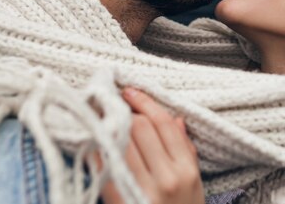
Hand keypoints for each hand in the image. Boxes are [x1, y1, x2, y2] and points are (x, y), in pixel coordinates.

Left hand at [101, 88, 203, 203]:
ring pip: (120, 141)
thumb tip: (176, 120)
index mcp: (187, 170)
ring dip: (107, 126)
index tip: (129, 92)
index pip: (162, 123)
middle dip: (122, 113)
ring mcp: (145, 190)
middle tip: (109, 104)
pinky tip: (91, 141)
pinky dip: (96, 149)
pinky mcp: (124, 201)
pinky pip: (105, 165)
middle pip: (139, 127)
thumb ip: (185, 151)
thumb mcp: (194, 185)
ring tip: (98, 118)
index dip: (144, 102)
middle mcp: (168, 178)